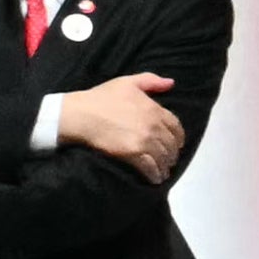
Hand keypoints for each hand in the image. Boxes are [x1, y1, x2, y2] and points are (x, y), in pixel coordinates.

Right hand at [54, 71, 194, 173]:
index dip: (178, 137)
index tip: (176, 143)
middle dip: (171, 153)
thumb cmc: (100, 98)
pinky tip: (155, 178)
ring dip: (165, 166)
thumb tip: (171, 83)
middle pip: (171, 144)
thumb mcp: (127, 82)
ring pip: (163, 157)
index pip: (176, 127)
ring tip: (162, 172)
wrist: (80, 114)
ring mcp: (144, 141)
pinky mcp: (132, 154)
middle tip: (168, 159)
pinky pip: (150, 167)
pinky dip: (155, 174)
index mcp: (154, 109)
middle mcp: (154, 126)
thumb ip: (151, 80)